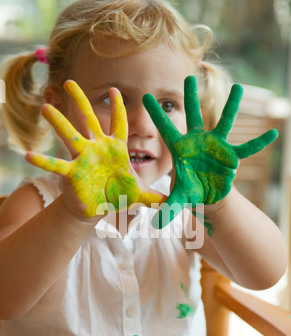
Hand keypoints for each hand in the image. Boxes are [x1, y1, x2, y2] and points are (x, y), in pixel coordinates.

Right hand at [26, 81, 162, 217]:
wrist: (99, 207)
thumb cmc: (117, 194)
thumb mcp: (137, 194)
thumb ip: (153, 195)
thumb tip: (169, 201)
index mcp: (116, 148)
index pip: (118, 123)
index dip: (118, 107)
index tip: (115, 90)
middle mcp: (97, 148)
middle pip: (89, 119)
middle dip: (80, 101)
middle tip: (70, 82)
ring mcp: (83, 158)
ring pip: (69, 135)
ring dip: (58, 122)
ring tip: (45, 108)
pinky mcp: (72, 172)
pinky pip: (56, 165)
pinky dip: (43, 161)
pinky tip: (28, 156)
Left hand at [143, 76, 277, 227]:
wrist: (207, 195)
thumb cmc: (190, 192)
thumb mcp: (179, 199)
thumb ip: (168, 208)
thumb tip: (156, 225)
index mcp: (181, 150)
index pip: (166, 130)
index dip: (156, 115)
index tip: (144, 96)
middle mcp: (198, 142)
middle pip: (194, 117)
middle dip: (191, 98)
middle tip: (189, 77)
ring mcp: (216, 146)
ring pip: (225, 123)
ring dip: (232, 107)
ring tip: (240, 88)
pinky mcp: (231, 155)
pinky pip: (247, 148)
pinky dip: (259, 142)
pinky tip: (273, 133)